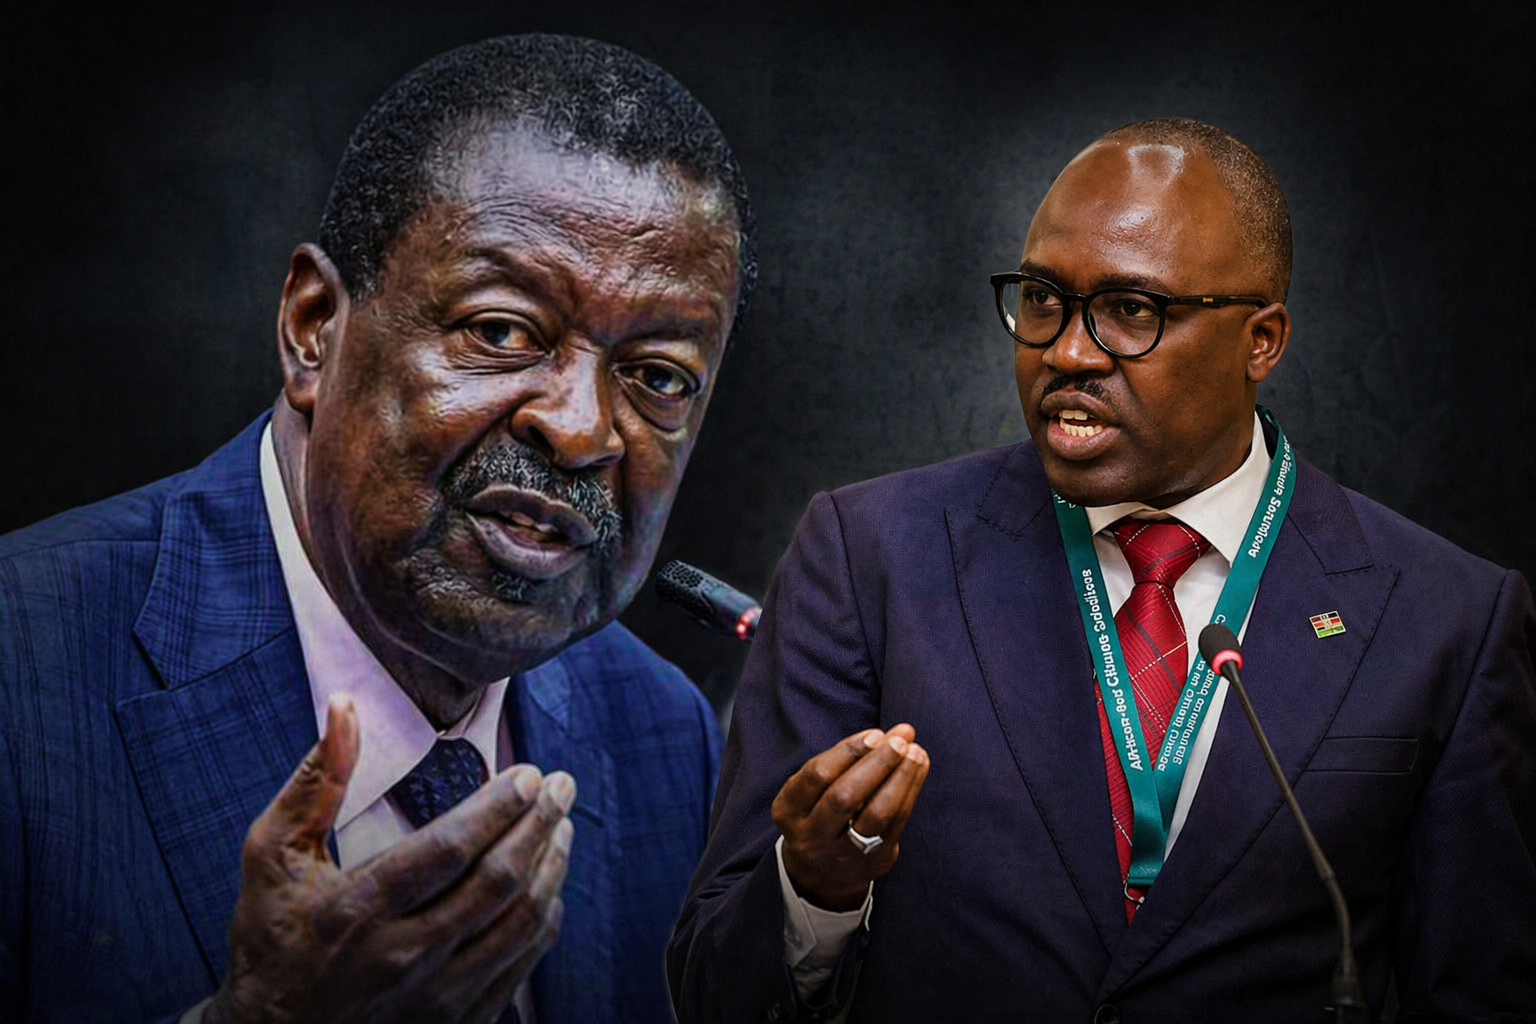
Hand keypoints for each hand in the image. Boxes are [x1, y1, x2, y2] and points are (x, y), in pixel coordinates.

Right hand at [203, 694, 573, 1023]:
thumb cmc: (270, 940)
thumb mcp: (272, 856)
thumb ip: (316, 782)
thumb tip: (344, 706)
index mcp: (359, 910)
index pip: (449, 849)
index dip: (498, 807)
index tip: (529, 774)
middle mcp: (404, 956)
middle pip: (496, 882)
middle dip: (539, 824)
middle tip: (562, 786)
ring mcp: (434, 996)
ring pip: (518, 924)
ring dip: (551, 868)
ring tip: (563, 826)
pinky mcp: (455, 1020)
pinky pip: (520, 965)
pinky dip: (544, 919)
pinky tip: (549, 885)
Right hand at [772, 724, 929, 911]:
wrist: (820, 871)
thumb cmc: (819, 811)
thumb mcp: (810, 789)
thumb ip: (841, 761)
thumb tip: (885, 735)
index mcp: (788, 810)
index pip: (817, 776)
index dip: (848, 752)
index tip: (876, 734)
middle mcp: (811, 835)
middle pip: (844, 798)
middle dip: (876, 764)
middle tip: (900, 740)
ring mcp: (842, 853)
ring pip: (875, 814)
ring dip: (901, 778)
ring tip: (916, 752)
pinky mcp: (873, 862)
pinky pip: (896, 824)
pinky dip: (910, 792)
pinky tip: (917, 769)